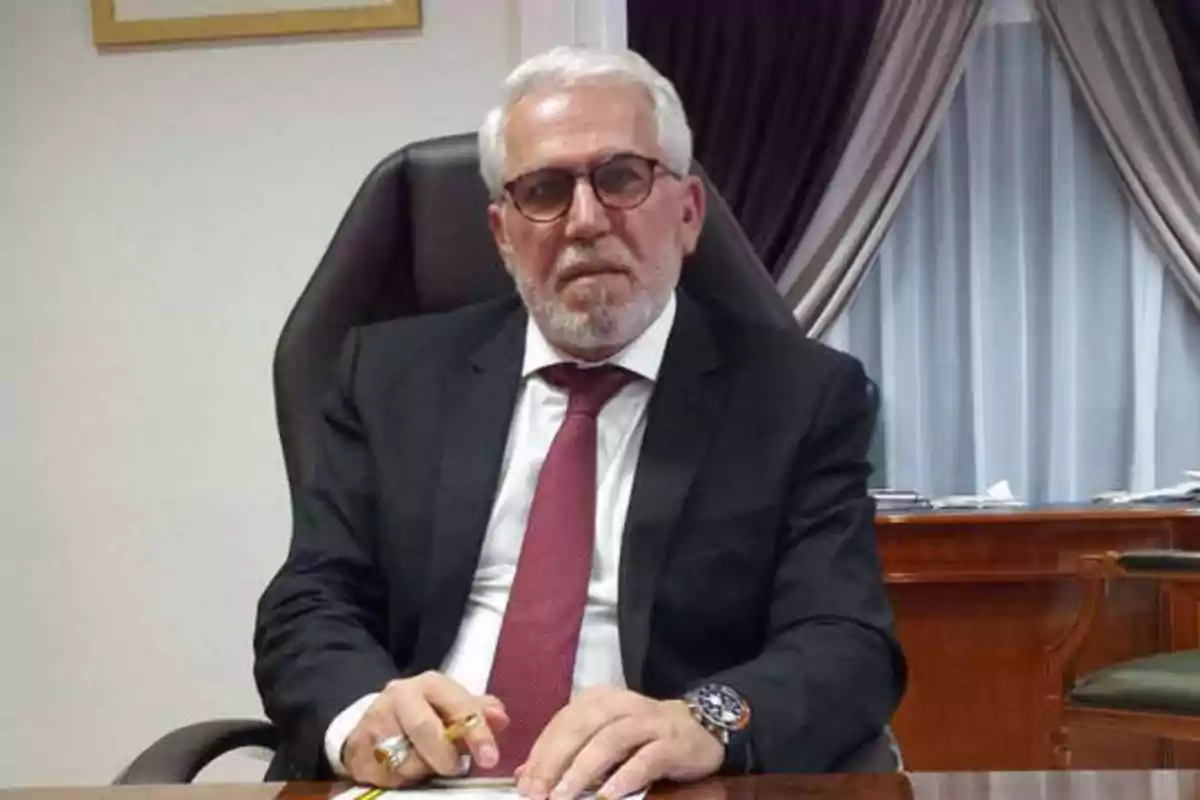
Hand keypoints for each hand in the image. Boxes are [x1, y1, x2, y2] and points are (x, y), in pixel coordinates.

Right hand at [343, 671, 509, 787]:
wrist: (374, 719)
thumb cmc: (424, 713)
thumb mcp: (452, 706)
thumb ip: (478, 712)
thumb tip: (500, 718)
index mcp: (429, 684)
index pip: (458, 705)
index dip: (477, 732)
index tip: (490, 757)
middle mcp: (399, 697)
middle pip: (425, 730)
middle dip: (445, 756)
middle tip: (455, 768)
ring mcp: (375, 722)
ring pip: (405, 758)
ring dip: (422, 770)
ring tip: (426, 764)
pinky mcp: (358, 749)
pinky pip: (386, 775)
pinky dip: (401, 779)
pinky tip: (405, 770)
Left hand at [516, 687, 723, 799]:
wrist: (702, 728)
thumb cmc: (645, 736)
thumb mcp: (603, 739)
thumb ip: (567, 752)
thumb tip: (526, 774)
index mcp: (600, 699)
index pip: (563, 722)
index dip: (541, 752)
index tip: (524, 782)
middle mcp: (622, 705)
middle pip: (581, 727)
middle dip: (555, 761)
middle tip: (537, 791)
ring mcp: (649, 722)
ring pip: (610, 740)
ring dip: (583, 769)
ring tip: (563, 796)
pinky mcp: (672, 742)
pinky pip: (645, 759)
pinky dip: (623, 777)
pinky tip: (607, 795)